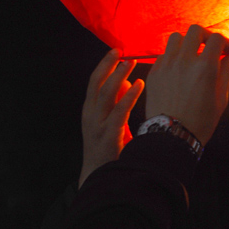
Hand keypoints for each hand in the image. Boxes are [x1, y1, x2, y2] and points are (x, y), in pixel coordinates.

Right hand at [80, 49, 143, 186]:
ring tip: (130, 63)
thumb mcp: (110, 122)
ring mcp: (97, 126)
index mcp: (90, 110)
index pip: (94, 81)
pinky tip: (139, 84)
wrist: (100, 178)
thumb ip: (117, 102)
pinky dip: (128, 96)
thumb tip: (126, 81)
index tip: (115, 51)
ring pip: (105, 94)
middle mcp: (90, 115)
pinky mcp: (108, 136)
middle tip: (122, 51)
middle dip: (108, 65)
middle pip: (96, 83)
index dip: (104, 64)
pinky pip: (119, 112)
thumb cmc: (109, 149)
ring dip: (118, 76)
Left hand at [145, 25, 228, 144]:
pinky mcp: (154, 72)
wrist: (171, 135)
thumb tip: (225, 57)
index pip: (216, 39)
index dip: (225, 42)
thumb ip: (224, 73)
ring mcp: (167, 65)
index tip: (227, 51)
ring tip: (191, 55)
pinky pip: (164, 54)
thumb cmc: (201, 121)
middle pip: (195, 31)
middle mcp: (184, 61)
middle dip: (206, 36)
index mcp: (205, 67)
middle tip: (209, 47)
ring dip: (187, 43)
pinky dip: (173, 57)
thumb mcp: (221, 98)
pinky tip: (177, 69)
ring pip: (176, 38)